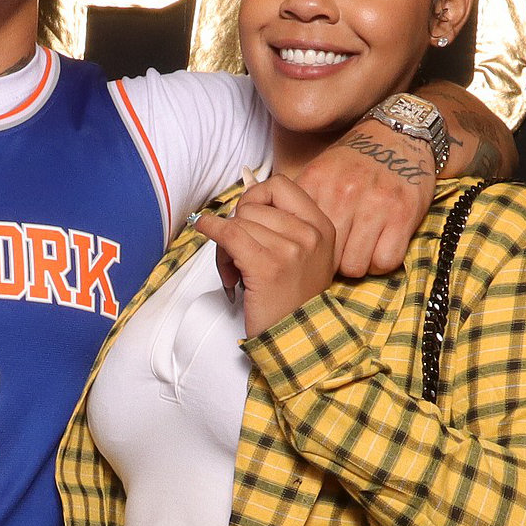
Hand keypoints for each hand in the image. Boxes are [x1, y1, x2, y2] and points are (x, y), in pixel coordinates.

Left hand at [194, 173, 336, 337]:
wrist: (296, 340)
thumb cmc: (291, 300)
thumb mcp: (302, 256)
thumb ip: (282, 225)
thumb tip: (243, 196)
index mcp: (322, 227)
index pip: (280, 185)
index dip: (255, 196)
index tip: (247, 217)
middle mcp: (310, 234)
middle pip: (254, 205)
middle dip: (237, 225)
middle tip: (238, 254)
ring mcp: (290, 249)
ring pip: (239, 222)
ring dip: (226, 244)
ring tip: (234, 270)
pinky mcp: (267, 266)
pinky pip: (228, 232)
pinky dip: (210, 228)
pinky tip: (203, 228)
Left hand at [293, 125, 437, 277]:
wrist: (398, 133)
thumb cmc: (356, 159)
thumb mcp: (320, 170)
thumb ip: (298, 200)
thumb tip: (274, 232)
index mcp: (317, 181)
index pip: (297, 234)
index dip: (303, 248)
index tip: (311, 250)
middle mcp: (343, 192)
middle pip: (326, 257)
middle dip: (331, 262)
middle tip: (338, 254)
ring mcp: (375, 204)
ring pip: (354, 267)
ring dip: (357, 264)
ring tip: (359, 251)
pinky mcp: (404, 214)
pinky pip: (385, 262)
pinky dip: (381, 262)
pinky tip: (379, 248)